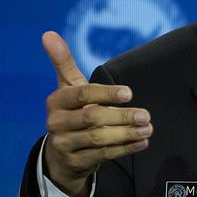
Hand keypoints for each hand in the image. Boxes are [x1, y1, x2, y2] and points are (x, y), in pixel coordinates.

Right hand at [41, 31, 152, 196]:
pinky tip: (142, 142)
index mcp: (56, 100)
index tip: (129, 93)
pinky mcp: (75, 163)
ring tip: (148, 128)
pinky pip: (102, 156)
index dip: (107, 93)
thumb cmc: (71, 111)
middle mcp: (56, 123)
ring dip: (126, 134)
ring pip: (98, 139)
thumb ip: (63, 61)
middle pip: (92, 118)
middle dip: (122, 116)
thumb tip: (48, 33)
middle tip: (146, 115)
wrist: (61, 153)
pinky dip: (125, 149)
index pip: (83, 94)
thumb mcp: (67, 86)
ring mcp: (64, 145)